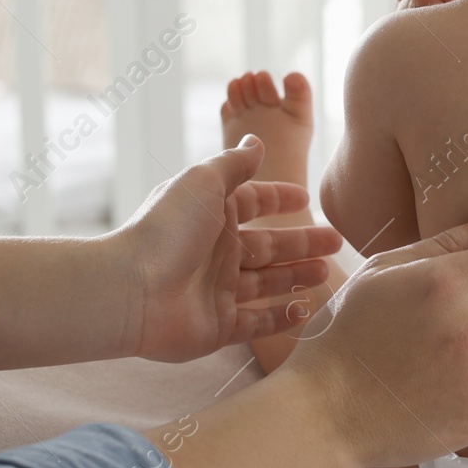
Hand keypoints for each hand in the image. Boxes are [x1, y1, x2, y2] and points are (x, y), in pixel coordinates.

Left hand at [113, 137, 342, 361]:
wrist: (131, 290)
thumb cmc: (166, 230)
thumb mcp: (203, 183)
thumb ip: (233, 164)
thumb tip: (256, 141)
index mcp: (213, 214)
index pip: (255, 203)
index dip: (280, 200)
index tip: (307, 200)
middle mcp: (216, 251)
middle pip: (269, 245)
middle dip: (302, 242)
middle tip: (336, 242)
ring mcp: (217, 290)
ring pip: (267, 283)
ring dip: (297, 277)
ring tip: (326, 273)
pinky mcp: (217, 326)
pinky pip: (256, 322)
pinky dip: (281, 317)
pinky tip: (305, 309)